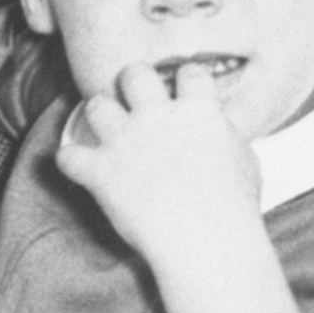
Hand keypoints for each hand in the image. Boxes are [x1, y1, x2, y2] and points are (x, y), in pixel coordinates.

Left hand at [53, 60, 261, 271]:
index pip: (189, 72)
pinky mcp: (101, 172)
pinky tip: (78, 166)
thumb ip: (224, 136)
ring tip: (105, 128)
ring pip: (96, 105)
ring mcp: (125, 142)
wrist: (206, 240)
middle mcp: (157, 116)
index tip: (183, 92)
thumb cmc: (234, 206)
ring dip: (99, 114)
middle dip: (133, 83)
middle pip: (135, 74)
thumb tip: (218, 132)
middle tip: (135, 100)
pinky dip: (70, 161)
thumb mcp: (245, 160)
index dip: (185, 81)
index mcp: (198, 109)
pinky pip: (69, 156)